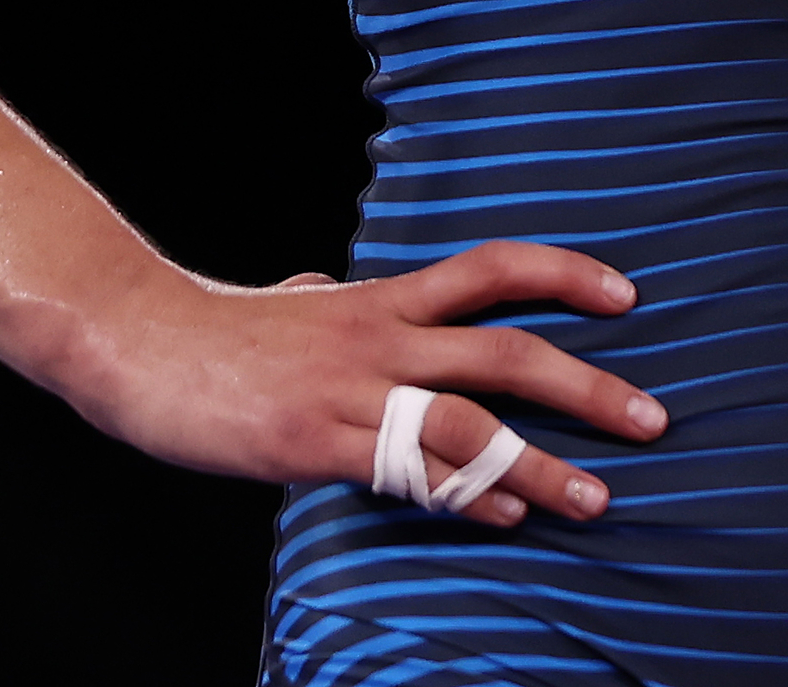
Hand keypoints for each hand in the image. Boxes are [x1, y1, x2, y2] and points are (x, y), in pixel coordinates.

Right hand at [69, 240, 666, 529]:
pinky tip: (503, 516)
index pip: (490, 270)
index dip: (562, 275)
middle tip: (652, 418)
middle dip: (587, 384)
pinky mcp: (316, 441)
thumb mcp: (280, 302)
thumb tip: (322, 283)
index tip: (626, 294)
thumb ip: (317, 296)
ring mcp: (349, 390)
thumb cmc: (209, 331)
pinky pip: (409, 470)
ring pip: (470, 420)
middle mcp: (377, 337)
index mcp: (377, 300)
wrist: (135, 342)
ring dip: (542, 464)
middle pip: (505, 348)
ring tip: (598, 498)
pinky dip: (466, 494)